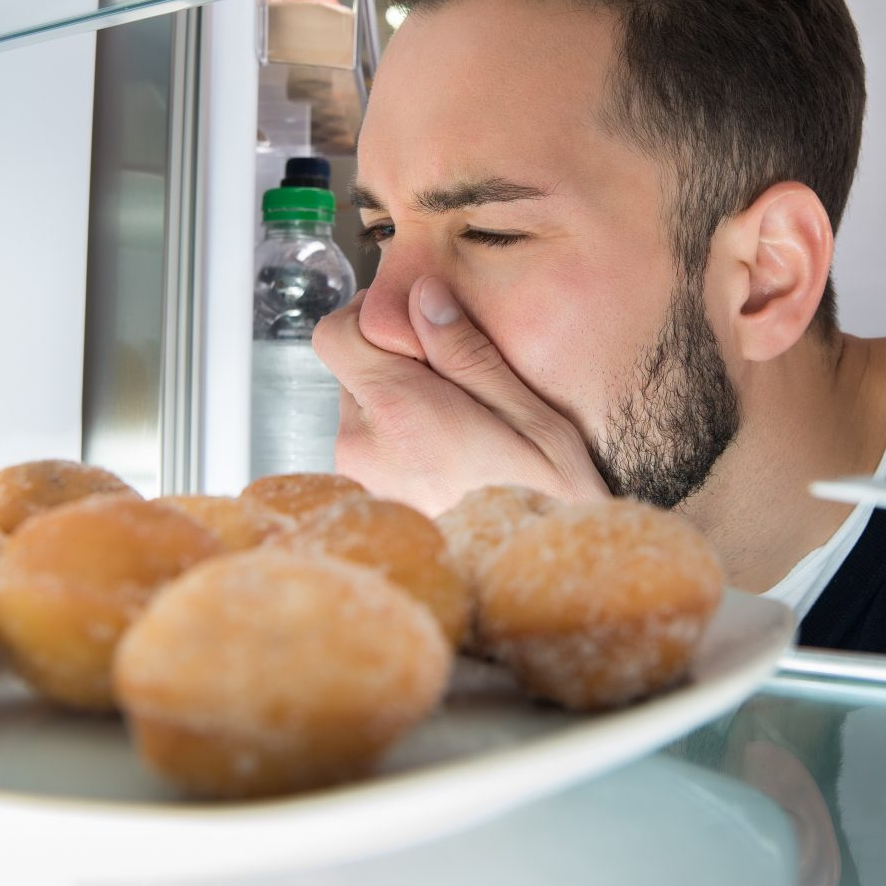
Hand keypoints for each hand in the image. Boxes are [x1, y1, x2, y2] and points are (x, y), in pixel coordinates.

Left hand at [310, 276, 610, 516]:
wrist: (544, 587)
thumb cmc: (550, 507)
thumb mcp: (532, 418)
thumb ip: (469, 354)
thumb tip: (425, 298)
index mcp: (402, 413)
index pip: (335, 334)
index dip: (370, 316)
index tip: (416, 323)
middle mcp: (366, 448)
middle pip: (350, 370)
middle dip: (395, 362)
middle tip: (457, 378)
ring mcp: (363, 482)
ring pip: (362, 411)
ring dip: (401, 405)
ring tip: (463, 428)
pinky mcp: (370, 507)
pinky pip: (373, 451)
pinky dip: (402, 443)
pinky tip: (452, 460)